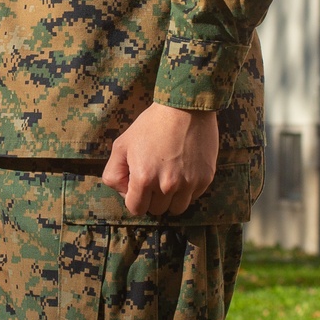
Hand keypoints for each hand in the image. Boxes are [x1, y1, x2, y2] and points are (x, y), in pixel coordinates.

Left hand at [102, 103, 218, 216]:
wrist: (185, 109)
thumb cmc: (151, 125)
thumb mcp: (122, 144)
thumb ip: (114, 172)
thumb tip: (122, 191)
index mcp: (144, 178)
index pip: (136, 209)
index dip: (134, 199)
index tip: (137, 187)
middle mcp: (167, 186)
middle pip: (157, 210)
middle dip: (152, 198)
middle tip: (153, 176)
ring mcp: (189, 184)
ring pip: (177, 208)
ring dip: (171, 198)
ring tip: (168, 176)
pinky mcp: (205, 179)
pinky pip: (193, 196)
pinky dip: (187, 189)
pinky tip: (183, 169)